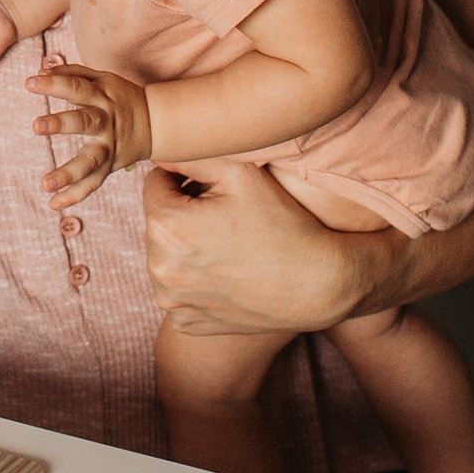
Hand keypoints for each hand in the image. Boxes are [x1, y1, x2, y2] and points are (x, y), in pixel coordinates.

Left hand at [28, 61, 154, 208]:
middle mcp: (106, 122)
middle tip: (36, 126)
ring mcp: (109, 147)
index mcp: (102, 96)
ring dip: (68, 173)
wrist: (156, 122)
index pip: (76, 88)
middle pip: (84, 122)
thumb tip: (39, 70)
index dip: (53, 84)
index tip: (29, 82)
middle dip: (61, 124)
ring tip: (45, 184)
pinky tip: (53, 204)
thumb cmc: (118, 96)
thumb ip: (72, 73)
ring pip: (90, 161)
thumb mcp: (101, 79)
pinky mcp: (109, 166)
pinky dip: (75, 195)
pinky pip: (93, 183)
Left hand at [141, 161, 400, 335]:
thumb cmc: (283, 222)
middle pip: (157, 222)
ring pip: (163, 256)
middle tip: (223, 218)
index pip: (155, 184)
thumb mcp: (240, 173)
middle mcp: (159, 266)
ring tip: (225, 246)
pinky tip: (224, 274)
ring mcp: (169, 299)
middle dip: (182, 214)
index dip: (184, 180)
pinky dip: (192, 280)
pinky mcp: (182, 321)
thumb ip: (191, 156)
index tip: (212, 188)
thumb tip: (159, 150)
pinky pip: (176, 289)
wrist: (318, 284)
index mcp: (166, 224)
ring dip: (182, 247)